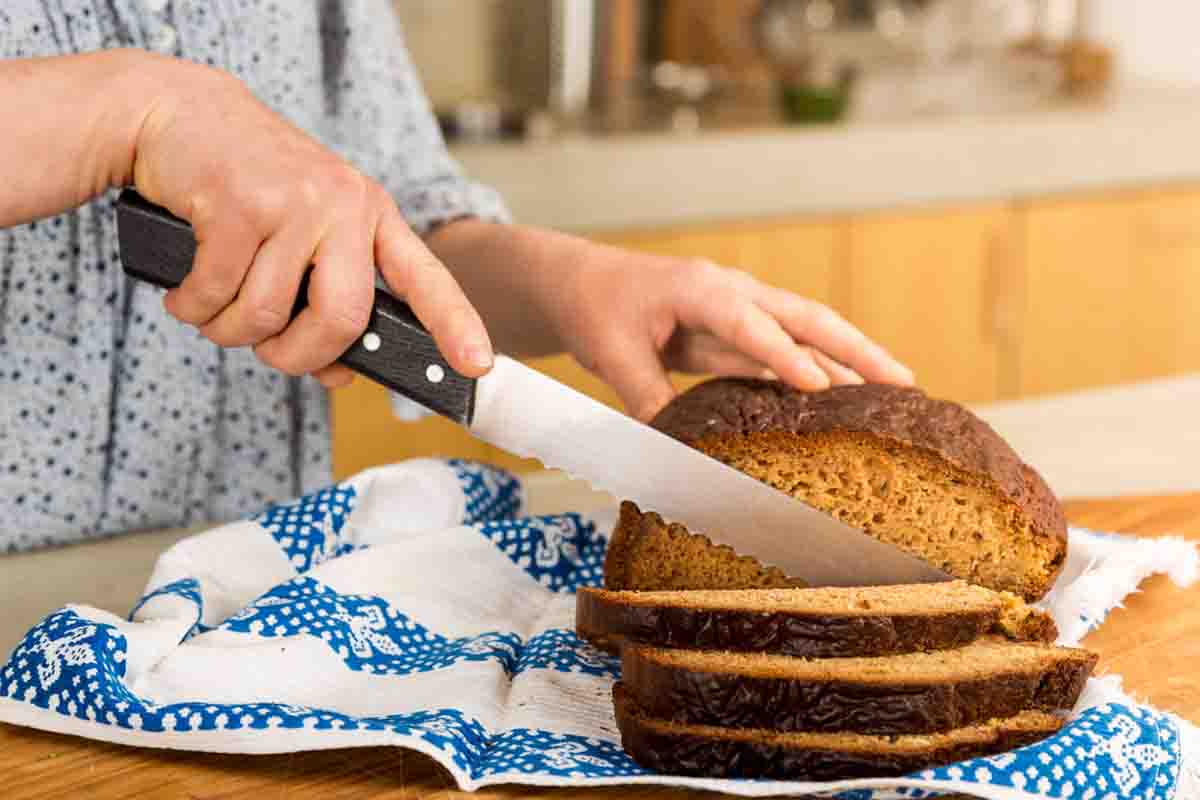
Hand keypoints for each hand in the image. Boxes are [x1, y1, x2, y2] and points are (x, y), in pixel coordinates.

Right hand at [131, 59, 491, 386]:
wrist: (177, 112)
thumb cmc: (244, 184)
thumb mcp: (300, 235)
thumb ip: (324, 302)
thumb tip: (340, 374)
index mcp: (370, 215)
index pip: (425, 278)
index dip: (455, 325)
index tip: (479, 366)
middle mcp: (343, 204)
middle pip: (343, 320)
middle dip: (296, 356)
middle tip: (269, 351)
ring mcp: (293, 201)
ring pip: (267, 316)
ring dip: (229, 331)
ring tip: (213, 307)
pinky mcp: (236, 202)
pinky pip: (216, 294)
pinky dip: (193, 308)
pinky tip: (185, 292)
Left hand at [557, 247, 913, 421]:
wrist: (584, 281)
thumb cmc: (596, 308)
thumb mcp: (611, 354)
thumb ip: (647, 398)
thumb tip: (677, 451)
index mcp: (699, 289)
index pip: (750, 324)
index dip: (784, 355)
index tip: (819, 386)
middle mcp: (732, 291)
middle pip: (806, 317)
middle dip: (856, 349)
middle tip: (904, 382)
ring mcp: (740, 308)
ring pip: (805, 334)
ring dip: (849, 361)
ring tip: (895, 394)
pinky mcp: (737, 329)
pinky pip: (784, 350)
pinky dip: (816, 371)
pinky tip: (842, 399)